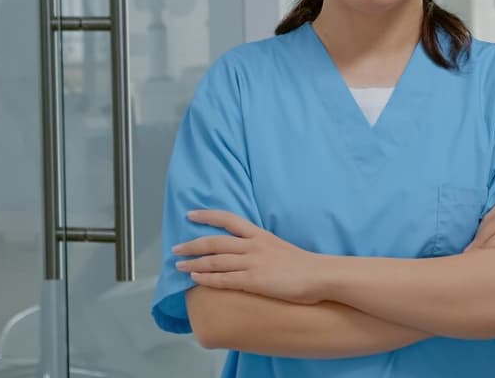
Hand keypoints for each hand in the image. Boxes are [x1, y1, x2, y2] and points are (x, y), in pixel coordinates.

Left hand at [174, 210, 323, 304]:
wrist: (319, 275)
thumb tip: (248, 254)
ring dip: (194, 263)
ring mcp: (252, 263)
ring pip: (215, 260)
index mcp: (260, 235)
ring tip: (179, 266)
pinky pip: (224, 279)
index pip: (229, 219)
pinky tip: (195, 278)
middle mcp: (253, 245)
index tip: (191, 214)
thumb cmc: (303, 266)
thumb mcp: (279, 248)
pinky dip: (207, 278)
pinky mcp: (253, 280)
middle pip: (215, 241)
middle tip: (175, 248)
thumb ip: (262, 248)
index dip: (207, 215)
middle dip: (192, 244)